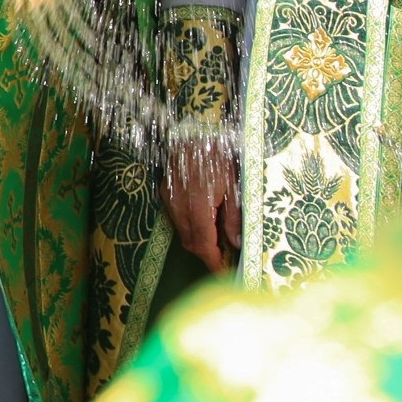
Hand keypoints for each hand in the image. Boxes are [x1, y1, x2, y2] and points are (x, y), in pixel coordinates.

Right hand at [164, 142, 240, 273]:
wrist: (194, 127)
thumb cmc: (220, 153)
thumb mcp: (235, 184)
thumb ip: (235, 217)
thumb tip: (236, 244)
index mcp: (198, 207)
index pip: (203, 246)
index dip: (215, 264)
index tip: (227, 275)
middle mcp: (178, 206)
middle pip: (190, 243)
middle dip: (208, 255)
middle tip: (227, 258)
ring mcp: (169, 198)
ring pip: (182, 232)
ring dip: (199, 241)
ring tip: (218, 241)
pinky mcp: (165, 190)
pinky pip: (177, 218)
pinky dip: (190, 226)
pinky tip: (205, 221)